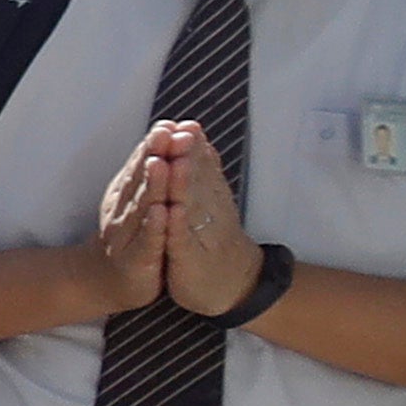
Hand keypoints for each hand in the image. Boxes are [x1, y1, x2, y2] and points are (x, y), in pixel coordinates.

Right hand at [88, 130, 178, 314]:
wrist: (102, 281)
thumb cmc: (126, 236)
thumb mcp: (137, 198)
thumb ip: (149, 169)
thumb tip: (165, 131)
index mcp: (126, 194)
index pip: (140, 164)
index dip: (152, 145)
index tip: (167, 125)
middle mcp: (123, 210)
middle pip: (141, 179)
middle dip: (154, 155)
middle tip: (166, 134)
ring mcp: (128, 235)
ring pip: (142, 206)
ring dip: (153, 185)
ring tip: (161, 163)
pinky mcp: (138, 260)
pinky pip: (147, 241)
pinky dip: (154, 226)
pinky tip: (161, 212)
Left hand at [145, 120, 262, 316]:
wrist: (233, 283)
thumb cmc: (216, 237)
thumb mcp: (210, 201)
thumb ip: (205, 169)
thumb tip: (198, 136)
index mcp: (209, 196)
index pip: (201, 167)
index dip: (193, 146)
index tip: (185, 123)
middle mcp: (207, 212)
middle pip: (196, 180)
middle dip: (188, 157)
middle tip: (182, 132)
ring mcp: (199, 235)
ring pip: (190, 206)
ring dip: (183, 184)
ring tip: (176, 162)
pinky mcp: (190, 258)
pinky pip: (182, 240)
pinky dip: (177, 226)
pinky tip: (171, 211)